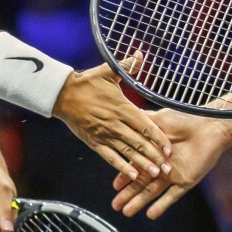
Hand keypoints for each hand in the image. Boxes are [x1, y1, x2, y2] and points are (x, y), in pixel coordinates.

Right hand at [53, 54, 171, 181]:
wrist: (62, 94)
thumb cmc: (86, 83)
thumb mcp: (108, 72)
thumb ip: (127, 66)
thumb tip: (140, 55)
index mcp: (123, 108)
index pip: (146, 126)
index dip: (159, 138)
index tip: (169, 148)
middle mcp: (117, 124)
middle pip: (140, 143)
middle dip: (155, 156)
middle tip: (169, 168)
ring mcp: (105, 135)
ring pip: (128, 153)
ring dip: (142, 164)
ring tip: (156, 174)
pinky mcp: (95, 143)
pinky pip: (111, 158)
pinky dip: (122, 167)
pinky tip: (132, 176)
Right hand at [111, 109, 231, 219]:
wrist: (209, 125)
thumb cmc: (185, 119)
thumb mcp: (159, 120)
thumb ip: (143, 125)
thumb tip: (125, 121)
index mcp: (154, 153)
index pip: (136, 167)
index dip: (125, 176)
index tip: (115, 187)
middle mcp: (162, 166)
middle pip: (142, 183)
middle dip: (128, 194)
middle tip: (115, 206)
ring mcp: (173, 175)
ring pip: (153, 191)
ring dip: (140, 202)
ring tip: (126, 212)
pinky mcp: (185, 181)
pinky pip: (172, 195)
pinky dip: (162, 205)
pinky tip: (151, 214)